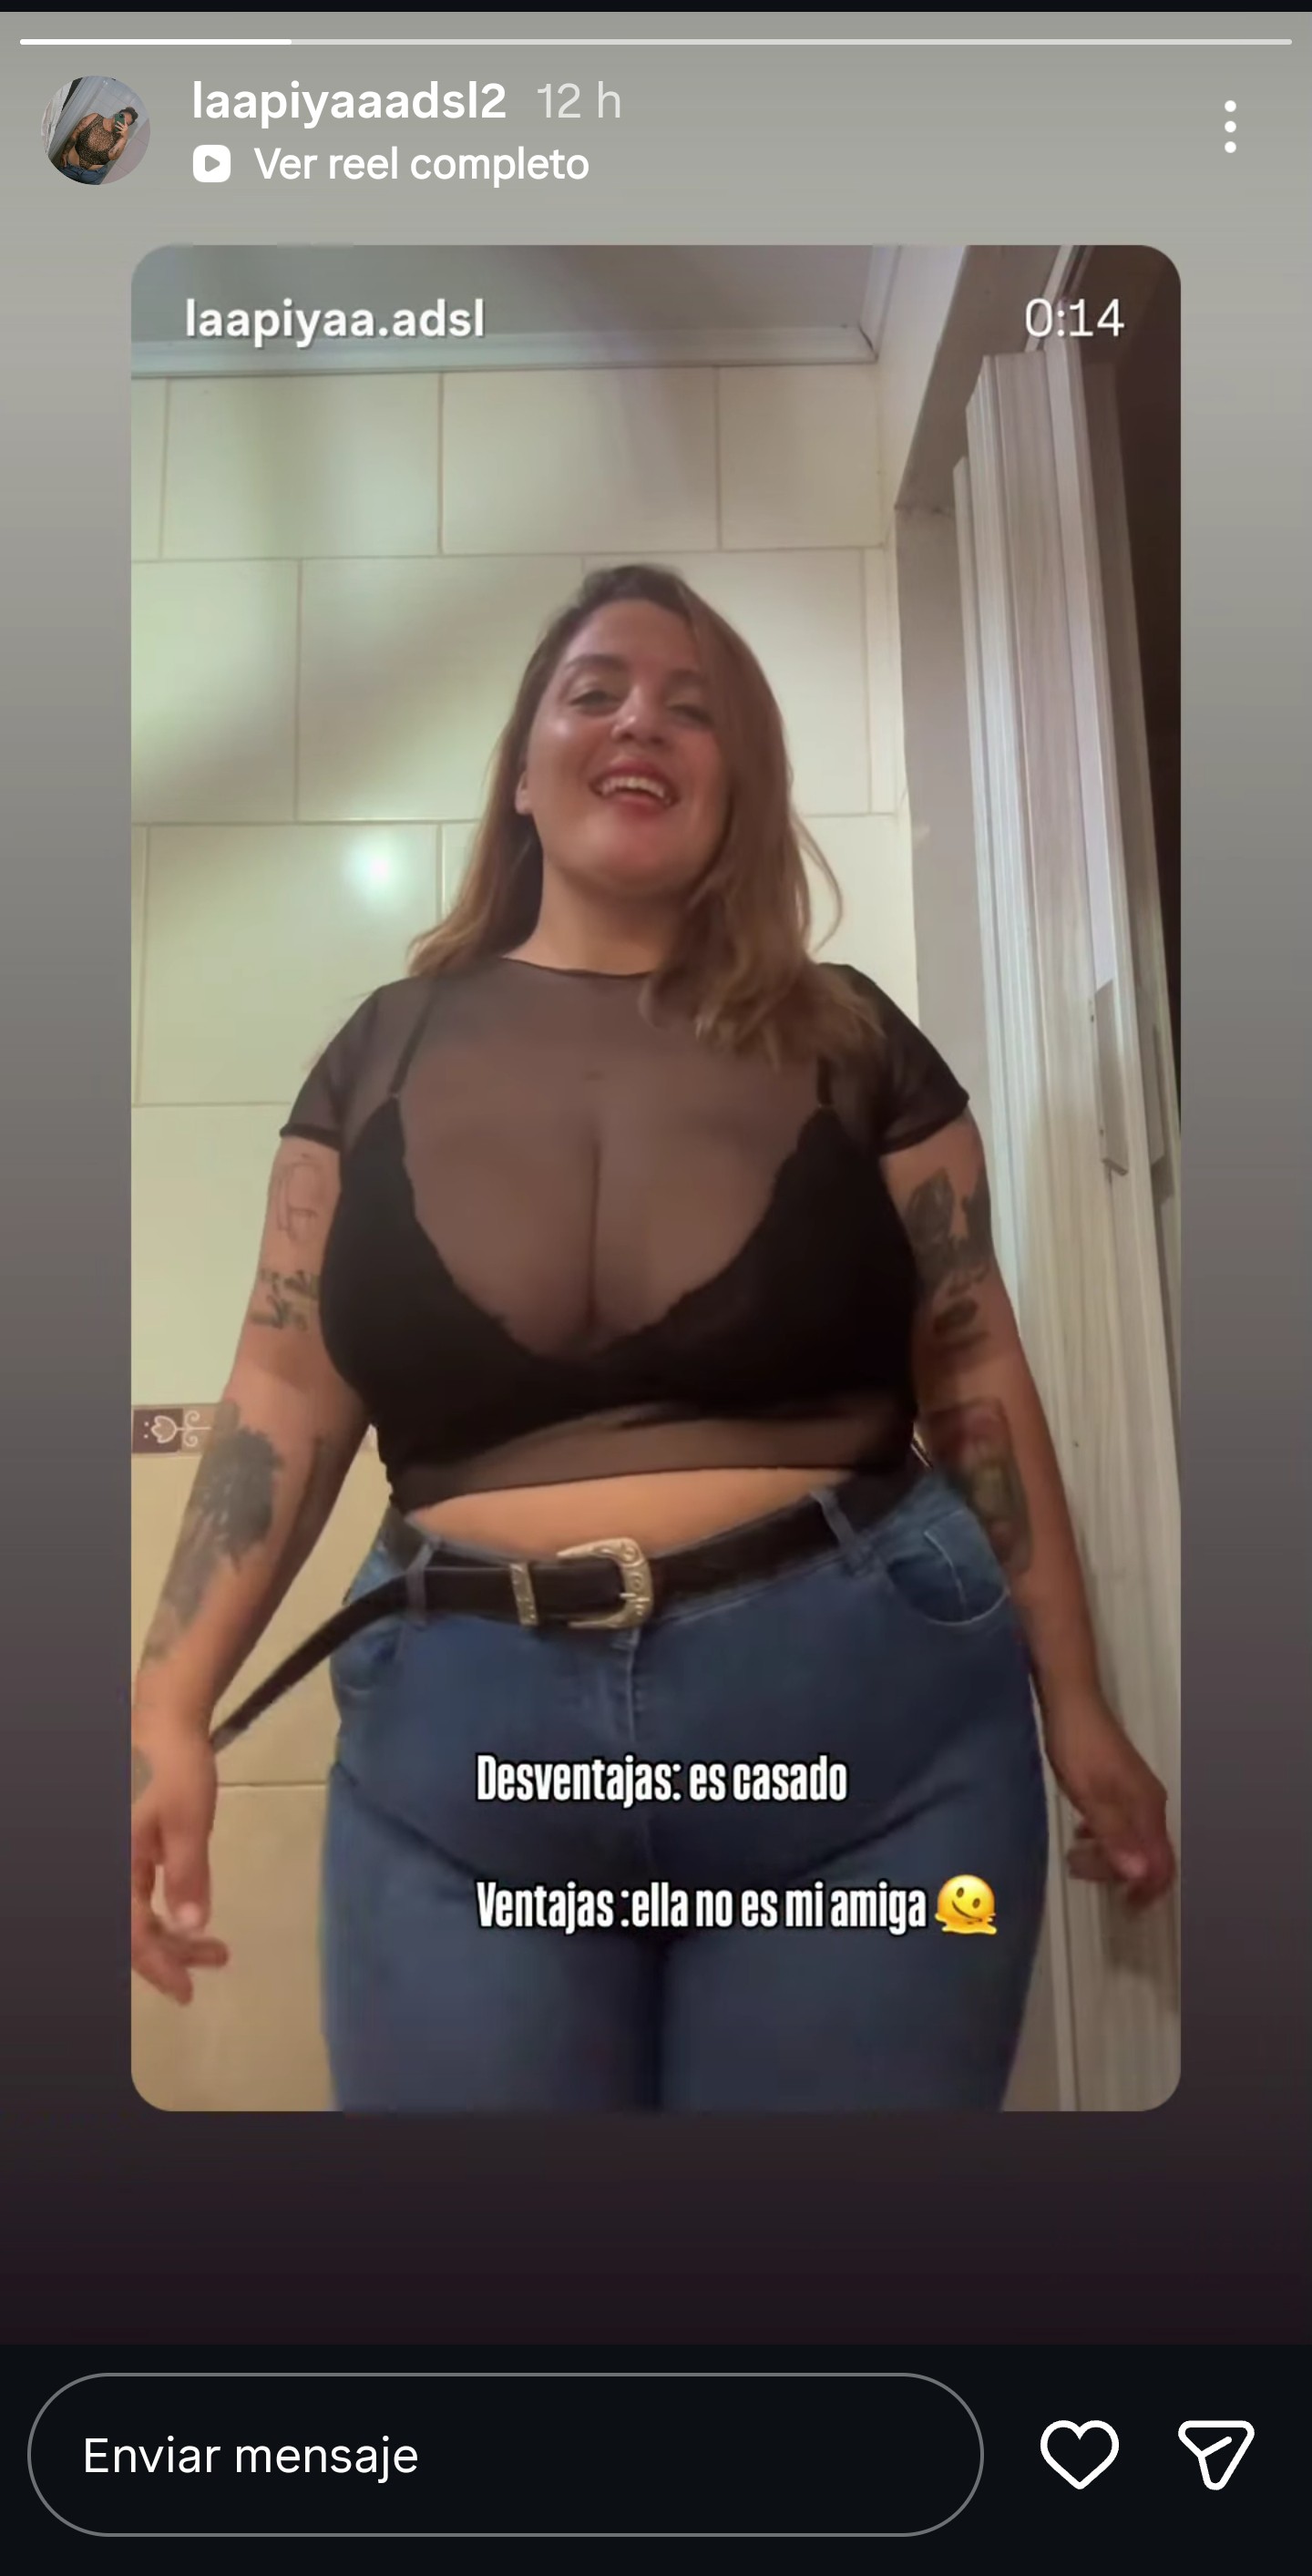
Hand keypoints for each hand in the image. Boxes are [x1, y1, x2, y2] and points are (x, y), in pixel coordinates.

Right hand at [131, 1727, 228, 2002]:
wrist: (165, 1720)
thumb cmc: (174, 1767)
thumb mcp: (187, 1821)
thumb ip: (187, 1876)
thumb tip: (189, 1929)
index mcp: (117, 1863)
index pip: (131, 1933)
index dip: (157, 1966)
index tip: (187, 1990)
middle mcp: (114, 1866)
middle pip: (132, 1929)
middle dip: (170, 1954)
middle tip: (214, 1964)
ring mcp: (122, 1858)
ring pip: (139, 1913)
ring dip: (174, 1935)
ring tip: (217, 1950)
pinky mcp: (133, 1848)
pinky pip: (143, 1894)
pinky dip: (170, 1909)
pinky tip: (196, 1916)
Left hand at [1044, 1692, 1175, 1907]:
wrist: (1071, 1701)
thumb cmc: (1078, 1746)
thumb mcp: (1091, 1796)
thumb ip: (1115, 1836)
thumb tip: (1140, 1876)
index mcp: (1147, 1808)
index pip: (1163, 1864)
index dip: (1148, 1891)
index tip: (1124, 1907)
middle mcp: (1150, 1803)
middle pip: (1148, 1855)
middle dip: (1117, 1871)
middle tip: (1077, 1868)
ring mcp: (1137, 1792)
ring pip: (1133, 1838)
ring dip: (1107, 1854)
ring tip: (1074, 1855)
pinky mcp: (1121, 1783)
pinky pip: (1122, 1822)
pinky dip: (1103, 1835)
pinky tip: (1080, 1831)